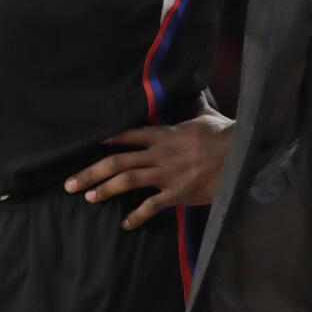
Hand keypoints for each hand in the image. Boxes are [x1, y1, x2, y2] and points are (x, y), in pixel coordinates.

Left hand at [64, 100, 233, 230]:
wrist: (241, 154)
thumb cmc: (224, 134)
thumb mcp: (205, 115)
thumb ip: (193, 105)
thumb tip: (192, 87)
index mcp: (163, 134)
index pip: (127, 135)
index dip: (105, 140)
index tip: (86, 145)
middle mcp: (159, 153)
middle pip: (117, 161)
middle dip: (91, 172)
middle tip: (70, 183)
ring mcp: (166, 174)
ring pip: (127, 181)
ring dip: (105, 190)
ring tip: (88, 197)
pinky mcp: (177, 193)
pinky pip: (151, 206)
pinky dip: (137, 215)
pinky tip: (126, 224)